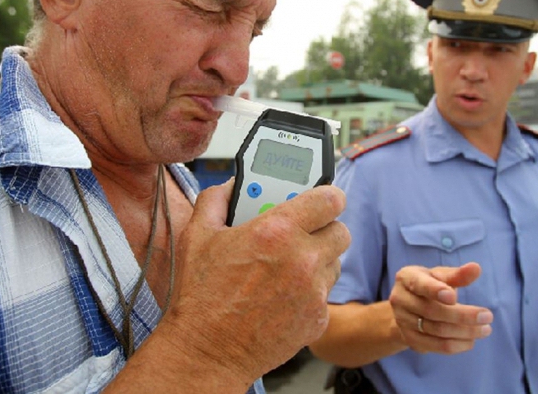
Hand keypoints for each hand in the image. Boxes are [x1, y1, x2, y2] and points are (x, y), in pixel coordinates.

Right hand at [163, 180, 349, 383]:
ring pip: (335, 262)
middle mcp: (302, 259)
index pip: (330, 199)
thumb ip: (215, 200)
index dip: (328, 196)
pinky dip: (310, 293)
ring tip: (288, 266)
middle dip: (324, 228)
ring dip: (319, 260)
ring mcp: (313, 291)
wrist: (207, 351)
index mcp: (276, 231)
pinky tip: (284, 296)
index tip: (322, 199)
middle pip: (340, 231)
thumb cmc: (201, 296)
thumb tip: (232, 186)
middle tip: (302, 233)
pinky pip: (325, 294)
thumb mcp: (197, 236)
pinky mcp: (318, 318)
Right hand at [388, 262, 492, 354]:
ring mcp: (403, 321)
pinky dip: (457, 345)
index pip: (420, 285)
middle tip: (488, 316)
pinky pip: (436, 346)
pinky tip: (472, 340)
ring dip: (464, 332)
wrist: (407, 307)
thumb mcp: (439, 275)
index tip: (454, 297)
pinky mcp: (410, 339)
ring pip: (436, 330)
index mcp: (406, 277)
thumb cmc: (429, 284)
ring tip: (485, 329)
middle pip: (432, 311)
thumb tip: (476, 268)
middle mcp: (400, 299)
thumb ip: (457, 274)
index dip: (435, 291)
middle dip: (462, 315)